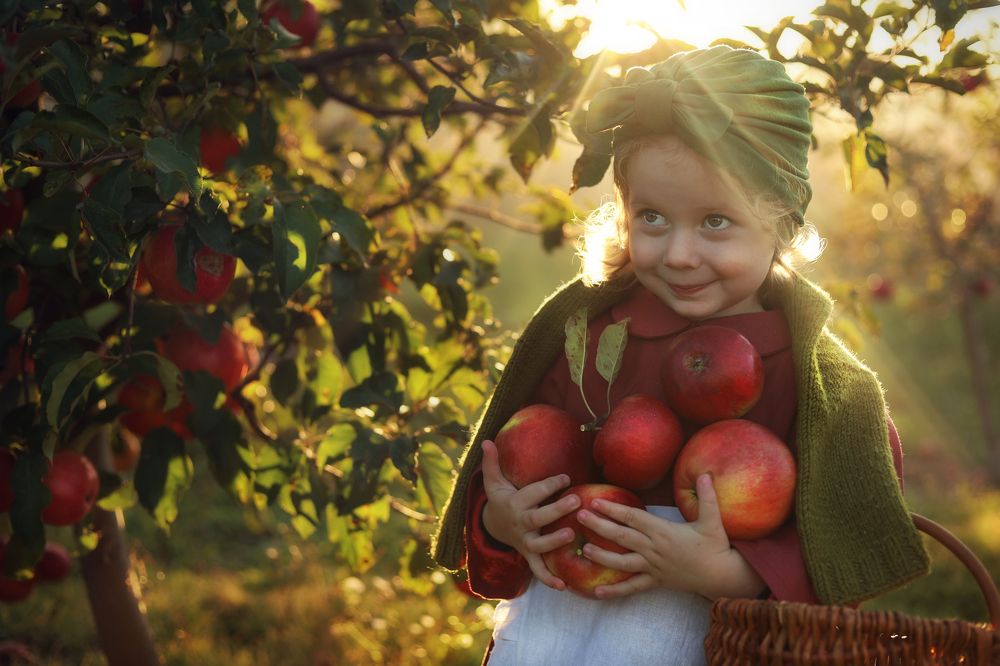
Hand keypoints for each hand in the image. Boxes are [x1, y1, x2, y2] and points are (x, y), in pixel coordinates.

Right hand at [480, 439, 580, 590]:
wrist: (493, 527)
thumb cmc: (501, 499)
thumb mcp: (494, 482)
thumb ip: (492, 462)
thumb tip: (486, 440)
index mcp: (515, 503)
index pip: (533, 493)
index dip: (549, 485)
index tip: (566, 478)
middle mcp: (520, 523)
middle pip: (538, 518)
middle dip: (556, 510)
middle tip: (576, 502)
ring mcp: (525, 541)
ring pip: (539, 545)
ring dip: (554, 542)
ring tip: (571, 535)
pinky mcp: (529, 555)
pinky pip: (538, 569)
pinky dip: (548, 579)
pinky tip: (564, 585)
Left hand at [575, 473, 764, 599]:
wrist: (721, 576)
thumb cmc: (715, 547)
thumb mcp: (713, 521)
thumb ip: (707, 497)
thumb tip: (705, 474)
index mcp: (663, 531)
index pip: (633, 518)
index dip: (613, 509)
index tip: (595, 501)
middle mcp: (654, 549)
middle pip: (622, 537)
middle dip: (599, 526)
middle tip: (579, 517)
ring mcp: (653, 567)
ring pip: (623, 562)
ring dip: (602, 557)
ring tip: (583, 549)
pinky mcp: (655, 581)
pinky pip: (633, 587)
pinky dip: (616, 591)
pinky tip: (597, 592)